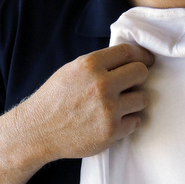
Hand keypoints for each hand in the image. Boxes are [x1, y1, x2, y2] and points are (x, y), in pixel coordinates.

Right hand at [23, 43, 153, 161]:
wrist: (38, 131)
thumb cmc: (55, 100)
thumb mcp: (72, 71)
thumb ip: (99, 65)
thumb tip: (131, 59)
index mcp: (89, 65)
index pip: (128, 52)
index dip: (142, 56)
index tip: (147, 60)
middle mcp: (101, 85)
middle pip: (141, 73)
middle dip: (139, 78)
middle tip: (131, 85)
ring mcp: (108, 109)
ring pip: (143, 98)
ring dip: (135, 101)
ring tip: (120, 105)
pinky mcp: (112, 131)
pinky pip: (136, 121)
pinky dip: (128, 122)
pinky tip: (114, 121)